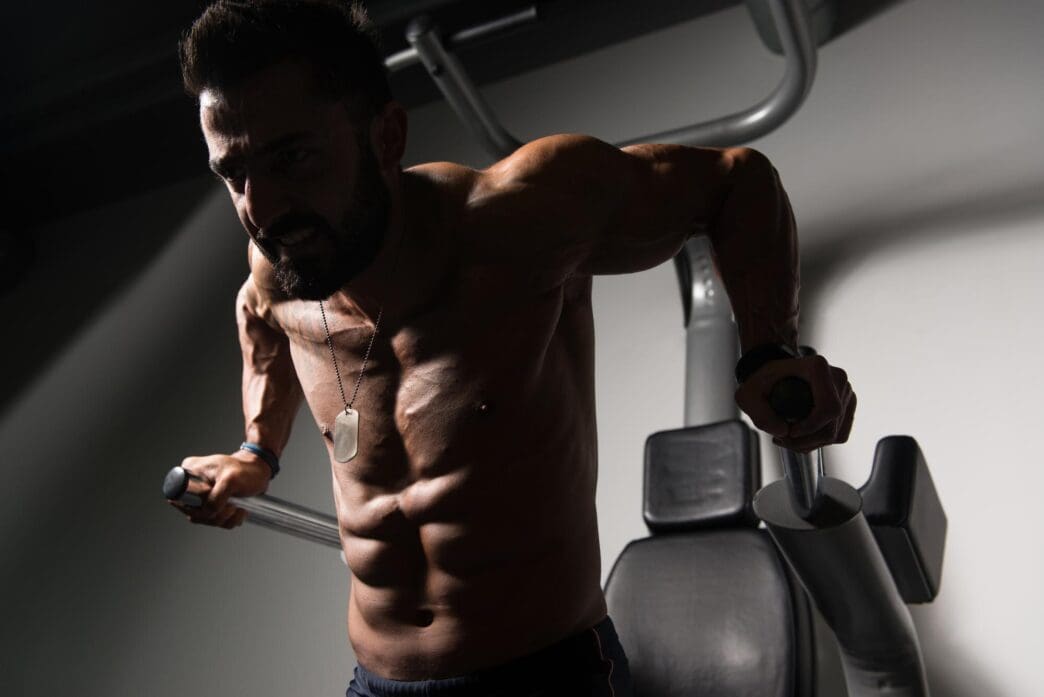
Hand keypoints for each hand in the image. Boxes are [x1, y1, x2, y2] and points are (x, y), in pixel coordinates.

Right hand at [169, 451, 270, 528]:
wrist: (259, 472)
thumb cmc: (246, 470)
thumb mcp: (230, 480)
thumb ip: (216, 498)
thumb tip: (208, 513)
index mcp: (189, 472)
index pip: (179, 498)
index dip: (197, 505)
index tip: (214, 497)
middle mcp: (192, 486)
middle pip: (194, 513)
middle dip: (215, 513)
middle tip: (231, 502)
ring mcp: (203, 498)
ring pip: (207, 520)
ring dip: (226, 517)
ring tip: (237, 504)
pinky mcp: (213, 507)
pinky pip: (218, 522)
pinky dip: (230, 519)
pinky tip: (239, 509)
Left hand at [735, 355, 855, 452]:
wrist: (773, 374)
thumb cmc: (761, 381)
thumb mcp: (747, 395)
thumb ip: (760, 414)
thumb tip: (783, 432)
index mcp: (818, 368)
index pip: (828, 407)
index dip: (811, 427)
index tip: (789, 432)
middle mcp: (838, 377)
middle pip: (832, 425)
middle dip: (807, 440)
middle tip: (782, 439)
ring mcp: (845, 391)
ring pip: (837, 433)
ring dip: (811, 443)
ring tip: (787, 437)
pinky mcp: (847, 405)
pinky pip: (839, 434)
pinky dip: (819, 441)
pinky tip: (800, 436)